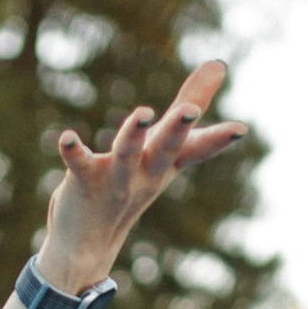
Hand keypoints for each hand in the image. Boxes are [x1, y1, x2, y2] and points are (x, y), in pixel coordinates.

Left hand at [39, 65, 245, 290]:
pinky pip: (78, 164)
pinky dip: (72, 150)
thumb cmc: (131, 184)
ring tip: (142, 114)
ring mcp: (115, 180)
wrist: (87, 245)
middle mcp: (145, 173)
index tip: (241, 130)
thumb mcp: (164, 146)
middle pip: (166, 149)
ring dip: (133, 134)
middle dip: (178, 130)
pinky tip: (66, 137)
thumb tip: (219, 63)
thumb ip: (189, 104)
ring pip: (126, 154)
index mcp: (166, 163)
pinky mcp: (83, 183)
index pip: (195, 149)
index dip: (217, 140)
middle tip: (188, 111)